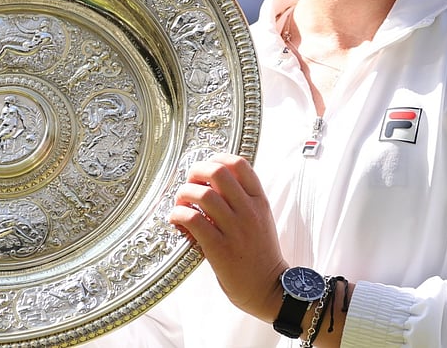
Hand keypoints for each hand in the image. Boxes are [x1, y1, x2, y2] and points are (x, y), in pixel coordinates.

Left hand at [168, 153, 287, 321]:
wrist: (268, 288)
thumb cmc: (260, 254)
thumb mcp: (260, 219)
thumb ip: (243, 200)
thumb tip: (212, 182)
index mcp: (259, 201)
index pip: (240, 164)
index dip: (217, 158)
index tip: (206, 167)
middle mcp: (249, 211)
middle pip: (218, 172)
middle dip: (196, 171)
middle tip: (189, 182)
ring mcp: (235, 229)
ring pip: (203, 194)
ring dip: (184, 194)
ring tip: (181, 204)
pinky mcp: (219, 248)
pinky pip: (193, 220)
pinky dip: (179, 215)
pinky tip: (177, 221)